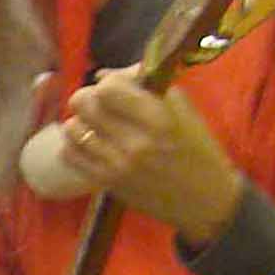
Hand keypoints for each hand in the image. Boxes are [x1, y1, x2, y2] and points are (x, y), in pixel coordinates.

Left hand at [62, 68, 244, 248]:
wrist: (204, 200)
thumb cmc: (197, 148)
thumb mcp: (182, 108)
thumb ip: (143, 84)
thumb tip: (101, 74)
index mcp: (159, 119)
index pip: (108, 87)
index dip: (110, 82)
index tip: (119, 89)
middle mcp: (135, 143)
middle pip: (84, 103)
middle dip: (91, 97)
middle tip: (102, 104)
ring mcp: (118, 166)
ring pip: (72, 128)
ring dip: (81, 121)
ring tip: (95, 124)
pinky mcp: (108, 184)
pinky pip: (70, 155)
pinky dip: (75, 144)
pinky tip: (90, 143)